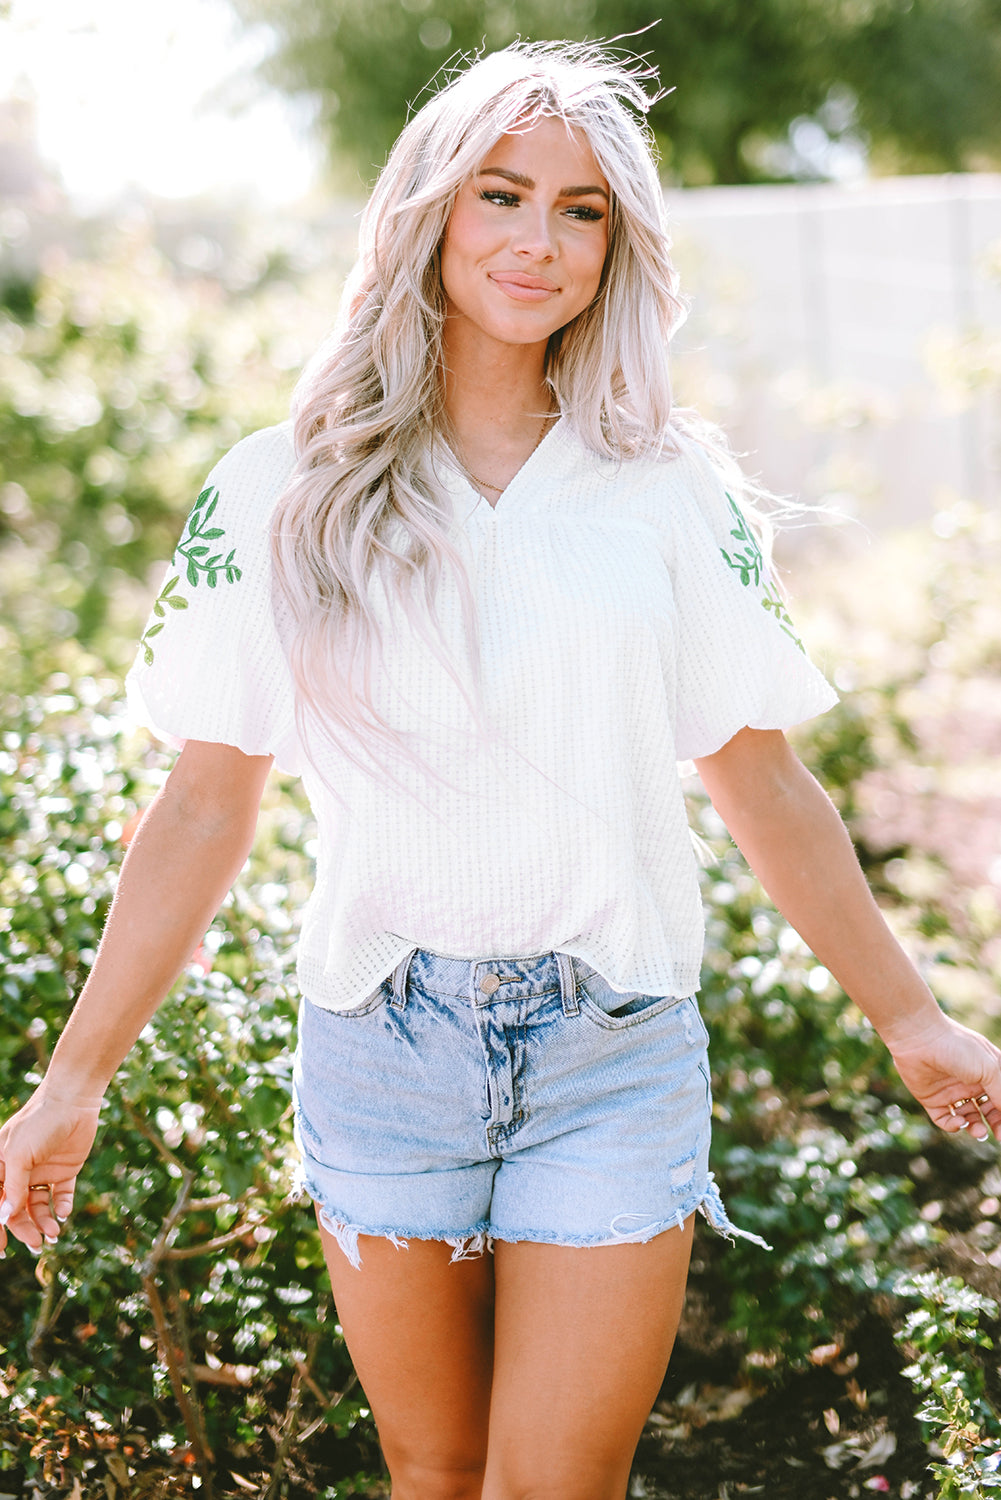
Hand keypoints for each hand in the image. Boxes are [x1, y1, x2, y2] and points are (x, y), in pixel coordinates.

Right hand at [0, 1088, 102, 1252]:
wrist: (74, 1100)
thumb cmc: (38, 1123)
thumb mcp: (18, 1156)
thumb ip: (11, 1187)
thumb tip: (3, 1218)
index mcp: (0, 1167)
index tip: (1, 1249)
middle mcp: (19, 1172)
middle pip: (17, 1210)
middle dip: (25, 1229)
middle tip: (37, 1245)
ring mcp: (42, 1172)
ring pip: (38, 1207)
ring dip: (44, 1222)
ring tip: (54, 1233)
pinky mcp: (65, 1170)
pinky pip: (61, 1196)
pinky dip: (62, 1207)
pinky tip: (64, 1212)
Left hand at [887, 1014, 1000, 1140]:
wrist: (919, 1038)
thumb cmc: (958, 1047)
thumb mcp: (989, 1069)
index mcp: (988, 1072)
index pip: (1000, 1098)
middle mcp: (970, 1082)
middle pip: (987, 1111)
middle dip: (995, 1124)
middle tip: (997, 1135)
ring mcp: (951, 1091)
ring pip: (968, 1118)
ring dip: (976, 1127)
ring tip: (978, 1131)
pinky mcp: (931, 1099)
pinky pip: (945, 1119)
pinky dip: (953, 1126)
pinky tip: (959, 1121)